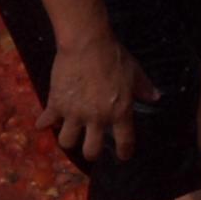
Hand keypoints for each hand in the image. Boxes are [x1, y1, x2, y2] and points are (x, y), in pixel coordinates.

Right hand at [43, 31, 152, 160]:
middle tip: (91, 147)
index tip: (123, 156)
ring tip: (71, 131)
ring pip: (66, 142)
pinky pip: (46, 122)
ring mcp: (74, 114)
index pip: (124, 142)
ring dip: (69, 138)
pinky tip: (45, 121)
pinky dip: (44, 123)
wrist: (87, 43)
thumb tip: (156, 97)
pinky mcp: (56, 105)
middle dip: (91, 153)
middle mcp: (97, 118)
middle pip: (90, 151)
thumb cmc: (114, 57)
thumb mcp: (135, 71)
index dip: (125, 152)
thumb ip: (144, 88)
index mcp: (119, 112)